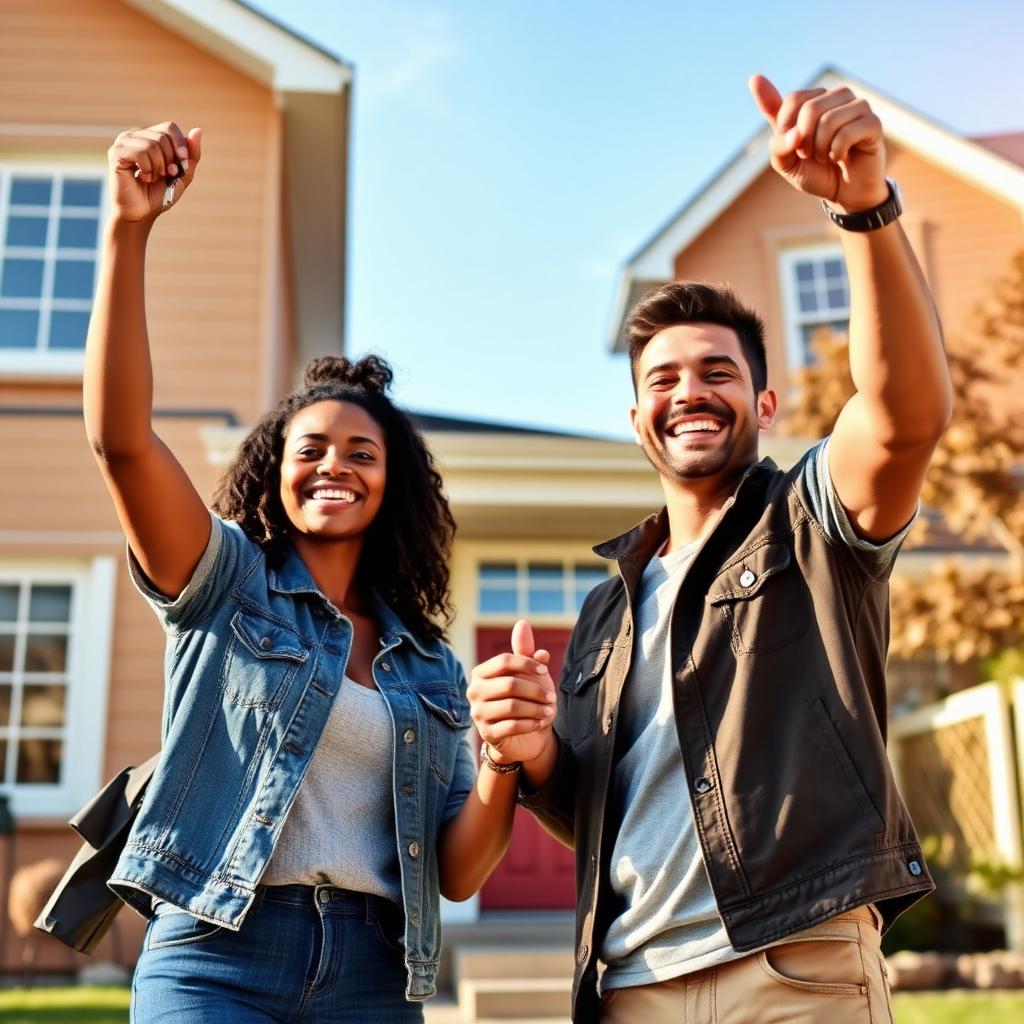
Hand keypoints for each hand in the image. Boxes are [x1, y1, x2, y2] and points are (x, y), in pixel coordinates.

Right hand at [106, 122, 201, 223]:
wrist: (142, 213)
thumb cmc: (160, 194)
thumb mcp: (183, 174)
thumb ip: (191, 155)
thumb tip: (198, 130)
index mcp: (151, 137)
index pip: (170, 127)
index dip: (180, 145)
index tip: (183, 163)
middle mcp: (136, 135)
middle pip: (162, 136)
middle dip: (170, 160)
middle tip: (165, 175)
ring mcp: (124, 142)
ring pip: (152, 145)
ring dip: (159, 167)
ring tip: (153, 178)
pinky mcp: (116, 152)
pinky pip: (140, 153)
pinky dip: (148, 170)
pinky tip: (143, 178)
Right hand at [468, 619, 556, 766]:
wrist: (523, 735)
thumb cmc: (525, 698)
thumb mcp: (528, 674)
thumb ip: (526, 652)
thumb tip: (523, 623)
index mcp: (481, 673)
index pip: (504, 661)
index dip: (527, 664)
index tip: (545, 672)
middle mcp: (474, 692)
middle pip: (510, 684)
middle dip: (536, 690)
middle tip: (552, 697)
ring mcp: (478, 714)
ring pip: (512, 706)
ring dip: (536, 708)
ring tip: (550, 711)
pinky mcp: (486, 734)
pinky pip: (512, 726)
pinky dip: (531, 723)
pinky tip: (541, 723)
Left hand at [748, 75, 887, 212]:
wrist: (843, 194)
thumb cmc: (815, 173)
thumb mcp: (786, 161)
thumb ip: (776, 141)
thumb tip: (786, 123)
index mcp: (815, 100)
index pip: (793, 100)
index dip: (786, 129)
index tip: (793, 147)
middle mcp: (837, 97)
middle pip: (810, 108)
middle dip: (803, 141)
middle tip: (810, 155)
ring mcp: (857, 107)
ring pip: (828, 120)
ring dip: (820, 149)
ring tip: (826, 157)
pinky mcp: (872, 123)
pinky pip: (847, 132)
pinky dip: (836, 152)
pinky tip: (841, 158)